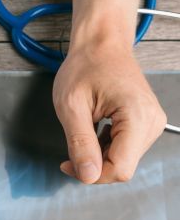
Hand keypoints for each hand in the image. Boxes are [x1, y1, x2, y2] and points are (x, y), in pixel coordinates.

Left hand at [53, 44, 165, 183]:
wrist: (101, 44)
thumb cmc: (85, 66)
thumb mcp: (71, 106)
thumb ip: (80, 143)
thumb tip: (88, 176)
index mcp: (137, 117)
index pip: (121, 169)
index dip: (92, 174)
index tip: (68, 164)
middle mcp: (152, 123)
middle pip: (123, 167)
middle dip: (93, 165)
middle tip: (70, 150)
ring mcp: (152, 123)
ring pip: (124, 160)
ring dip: (98, 156)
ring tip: (83, 132)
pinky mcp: (146, 123)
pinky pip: (126, 149)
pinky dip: (105, 148)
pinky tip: (93, 132)